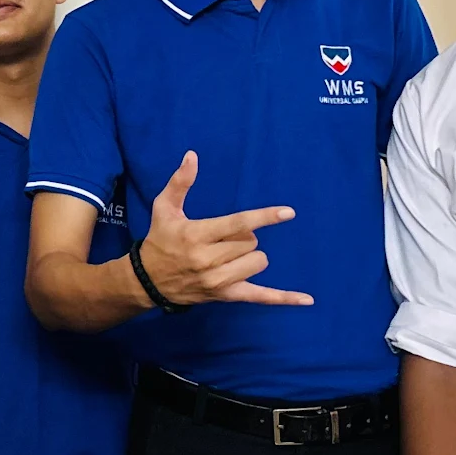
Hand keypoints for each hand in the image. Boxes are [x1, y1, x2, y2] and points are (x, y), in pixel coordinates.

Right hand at [137, 151, 310, 307]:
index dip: (264, 217)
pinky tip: (307, 299)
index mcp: (197, 235)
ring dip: (250, 255)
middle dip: (244, 237)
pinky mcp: (226, 296)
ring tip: (229, 255)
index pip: (238, 224)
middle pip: (250, 242)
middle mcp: (209, 260)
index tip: (288, 212)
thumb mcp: (164, 208)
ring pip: (258, 262)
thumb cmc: (160, 239)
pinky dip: (284, 298)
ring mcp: (219, 281)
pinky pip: (261, 297)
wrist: (148, 281)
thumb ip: (180, 182)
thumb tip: (192, 155)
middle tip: (222, 238)